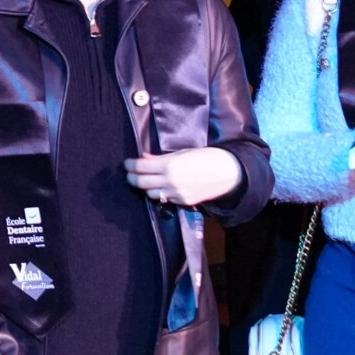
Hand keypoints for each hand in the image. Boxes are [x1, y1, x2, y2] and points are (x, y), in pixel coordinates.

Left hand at [125, 146, 245, 206]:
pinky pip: (165, 199)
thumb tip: (144, 157)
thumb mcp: (182, 153)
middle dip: (132, 178)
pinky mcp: (183, 202)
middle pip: (141, 183)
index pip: (140, 167)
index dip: (130, 165)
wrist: (227, 172)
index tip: (127, 163)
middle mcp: (170, 181)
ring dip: (146, 188)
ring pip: (151, 194)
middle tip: (129, 174)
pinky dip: (161, 194)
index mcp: (169, 165)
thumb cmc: (205, 157)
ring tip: (146, 181)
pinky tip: (162, 187)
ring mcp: (176, 193)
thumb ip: (161, 157)